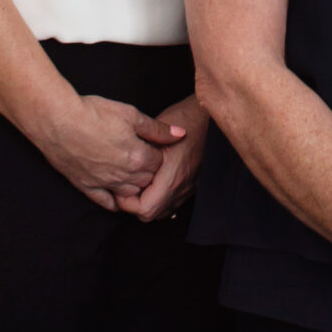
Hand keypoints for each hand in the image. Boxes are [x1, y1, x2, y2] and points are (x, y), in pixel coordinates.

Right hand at [32, 94, 178, 210]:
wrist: (59, 121)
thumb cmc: (94, 114)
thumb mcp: (131, 114)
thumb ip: (157, 129)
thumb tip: (180, 134)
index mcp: (138, 157)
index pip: (159, 163)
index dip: (159, 153)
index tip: (154, 145)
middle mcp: (124, 175)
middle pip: (147, 180)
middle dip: (149, 170)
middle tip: (145, 158)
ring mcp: (104, 183)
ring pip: (129, 193)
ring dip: (135, 185)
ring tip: (133, 173)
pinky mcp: (86, 186)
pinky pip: (104, 201)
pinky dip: (113, 202)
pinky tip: (117, 199)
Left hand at [123, 95, 210, 221]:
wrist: (211, 116)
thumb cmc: (186, 118)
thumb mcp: (157, 131)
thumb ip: (140, 152)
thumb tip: (121, 165)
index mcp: (173, 176)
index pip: (144, 209)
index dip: (127, 202)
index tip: (121, 187)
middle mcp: (182, 187)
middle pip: (151, 214)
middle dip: (135, 204)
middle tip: (127, 185)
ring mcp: (189, 187)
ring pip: (162, 211)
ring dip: (148, 202)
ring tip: (140, 184)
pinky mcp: (193, 184)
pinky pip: (172, 202)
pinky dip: (160, 198)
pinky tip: (154, 181)